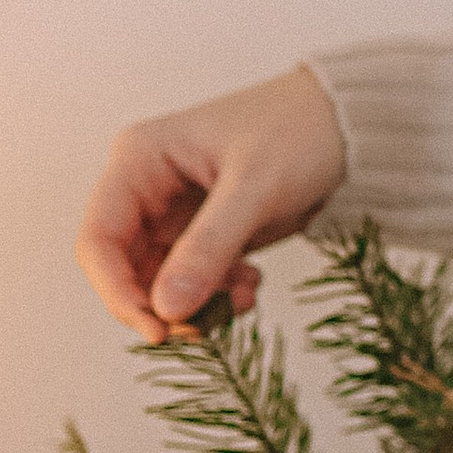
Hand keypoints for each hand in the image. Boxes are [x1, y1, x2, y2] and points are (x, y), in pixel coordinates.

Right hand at [75, 67, 347, 340]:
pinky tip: (251, 286)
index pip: (100, 238)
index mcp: (140, 159)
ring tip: (240, 300)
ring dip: (193, 303)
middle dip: (160, 304)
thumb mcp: (255, 188)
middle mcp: (149, 185)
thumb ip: (209, 247)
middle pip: (125, 267)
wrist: (352, 122)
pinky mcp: (207, 231)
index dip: (117, 291)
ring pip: (160, 280)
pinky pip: (194, 279)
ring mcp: (177, 211)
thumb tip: (166, 309)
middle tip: (203, 326)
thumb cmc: (299, 129)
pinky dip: (217, 294)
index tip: (156, 329)